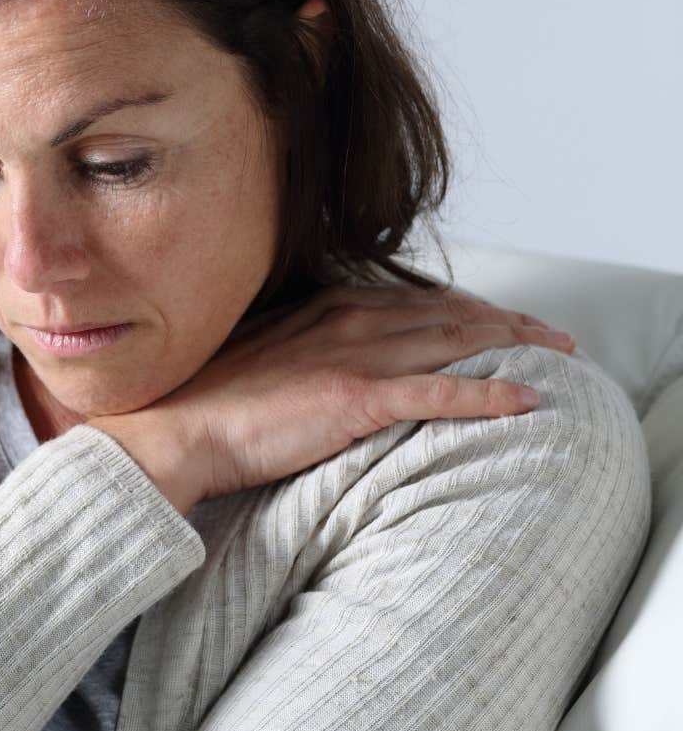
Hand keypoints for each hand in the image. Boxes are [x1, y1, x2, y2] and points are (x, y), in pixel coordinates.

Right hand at [89, 282, 576, 513]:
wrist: (175, 431)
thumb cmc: (203, 405)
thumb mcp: (257, 359)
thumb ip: (297, 350)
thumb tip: (317, 365)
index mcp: (320, 310)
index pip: (410, 300)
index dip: (462, 306)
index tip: (495, 317)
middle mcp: (344, 321)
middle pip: (446, 313)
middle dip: (505, 320)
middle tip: (549, 333)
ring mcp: (352, 356)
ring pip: (455, 341)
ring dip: (513, 345)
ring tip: (555, 354)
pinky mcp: (356, 397)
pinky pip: (441, 392)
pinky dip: (490, 393)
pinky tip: (528, 400)